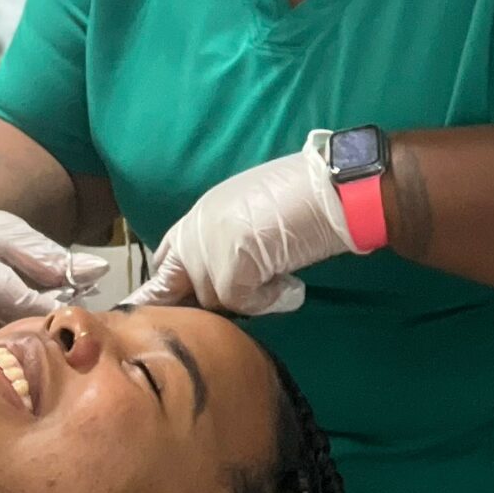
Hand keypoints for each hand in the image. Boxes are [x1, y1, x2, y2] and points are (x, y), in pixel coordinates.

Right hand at [0, 198, 110, 367]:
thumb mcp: (9, 234)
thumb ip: (51, 258)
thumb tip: (99, 272)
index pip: (25, 305)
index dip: (57, 313)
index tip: (80, 314)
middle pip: (10, 334)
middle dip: (43, 331)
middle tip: (64, 324)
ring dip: (22, 348)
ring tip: (38, 331)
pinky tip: (8, 342)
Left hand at [126, 134, 353, 316]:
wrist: (330, 186)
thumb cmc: (302, 195)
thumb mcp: (250, 216)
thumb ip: (225, 243)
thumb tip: (219, 285)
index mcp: (199, 216)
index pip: (163, 262)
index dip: (172, 289)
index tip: (188, 305)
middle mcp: (194, 231)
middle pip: (180, 292)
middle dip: (206, 304)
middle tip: (245, 300)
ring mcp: (208, 250)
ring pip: (214, 304)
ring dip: (248, 300)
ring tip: (281, 280)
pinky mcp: (230, 269)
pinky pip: (243, 306)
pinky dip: (270, 301)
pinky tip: (291, 284)